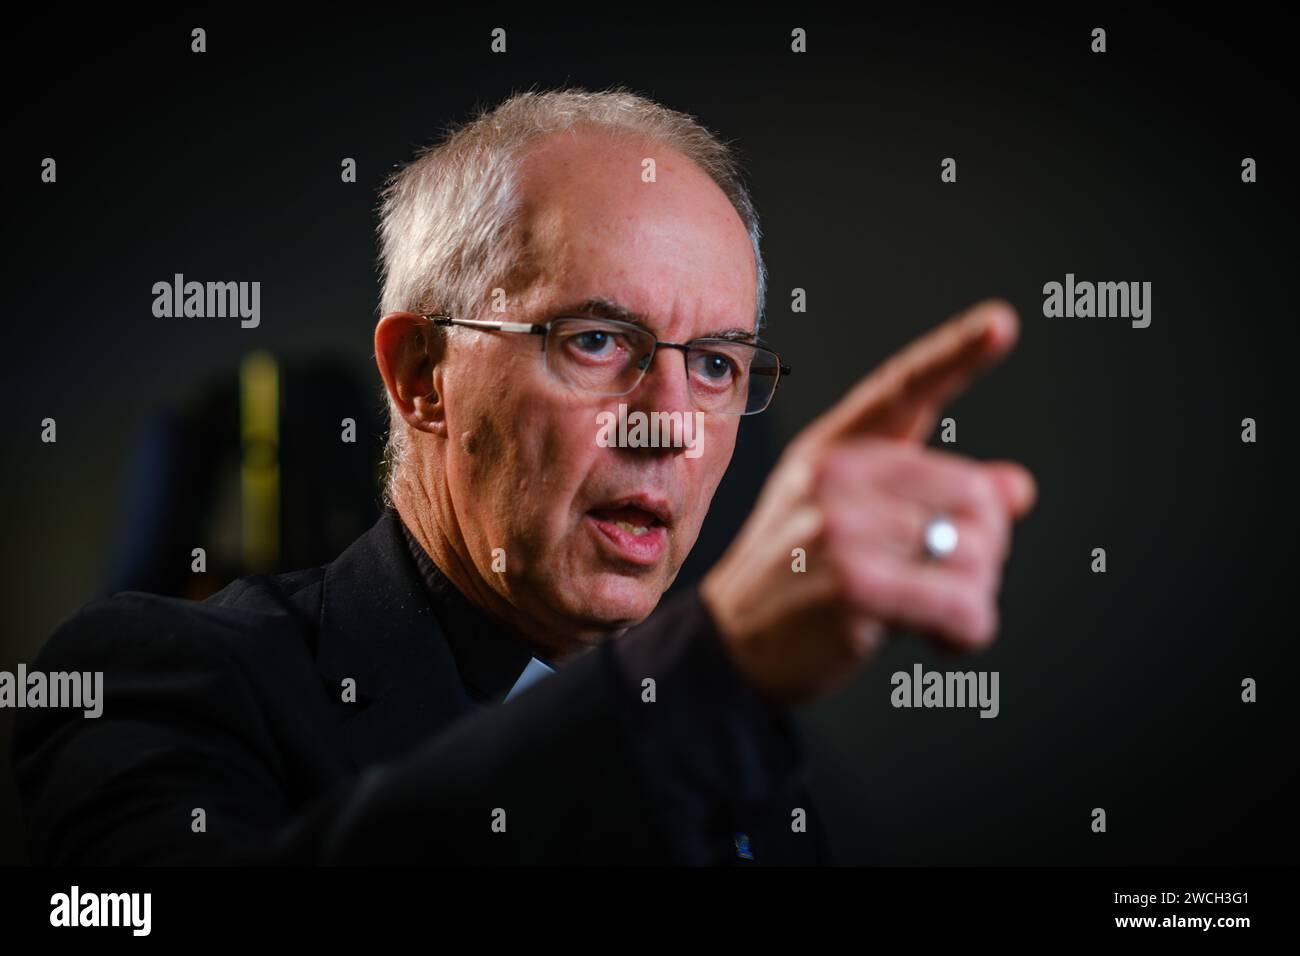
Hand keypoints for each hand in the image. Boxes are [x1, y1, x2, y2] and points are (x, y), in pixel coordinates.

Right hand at [699, 299, 1036, 704]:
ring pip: (976, 554)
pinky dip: (968, 632)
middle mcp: (835, 478)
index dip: (954, 354)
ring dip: (974, 599)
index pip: (901, 391)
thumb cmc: (797, 580)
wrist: (732, 643)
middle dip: (983, 551)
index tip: (1002, 322)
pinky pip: (962, 604)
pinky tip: (941, 639)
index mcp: (833, 451)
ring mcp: (841, 528)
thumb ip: (930, 497)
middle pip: (976, 497)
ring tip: (932, 615)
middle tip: (947, 581)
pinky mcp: (854, 585)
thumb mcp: (851, 523)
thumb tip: (1017, 488)